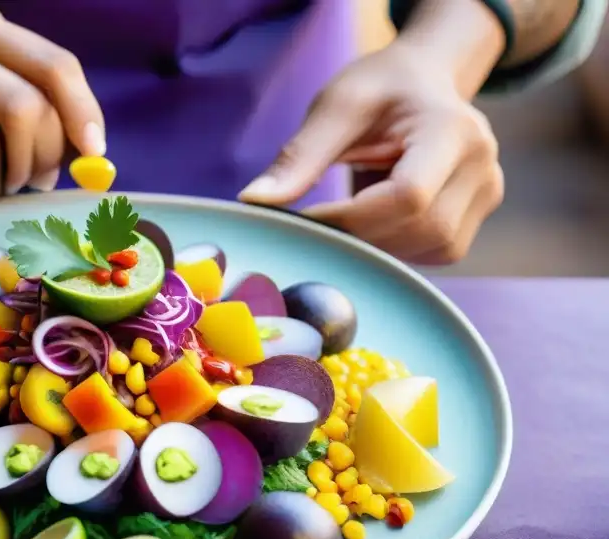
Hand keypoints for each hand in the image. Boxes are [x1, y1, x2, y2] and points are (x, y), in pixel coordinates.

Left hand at [238, 40, 504, 264]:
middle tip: (316, 225)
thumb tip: (255, 201)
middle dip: (360, 235)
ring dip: (377, 245)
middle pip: (419, 228)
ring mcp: (486, 195)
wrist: (423, 81)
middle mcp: (482, 166)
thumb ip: (300, 156)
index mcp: (454, 130)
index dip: (351, 218)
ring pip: (428, 249)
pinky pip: (432, 254)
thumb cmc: (380, 88)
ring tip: (346, 217)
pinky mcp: (473, 219)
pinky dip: (395, 248)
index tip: (304, 218)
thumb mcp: (336, 106)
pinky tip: (373, 222)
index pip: (407, 195)